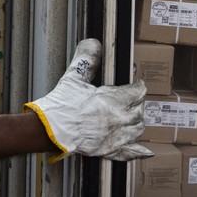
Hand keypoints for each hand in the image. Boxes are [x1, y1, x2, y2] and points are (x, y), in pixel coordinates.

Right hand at [24, 39, 153, 161]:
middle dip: (137, 105)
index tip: (138, 85)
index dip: (138, 87)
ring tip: (135, 119)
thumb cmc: (62, 106)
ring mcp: (116, 136)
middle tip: (134, 102)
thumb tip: (93, 44)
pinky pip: (129, 152)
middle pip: (139, 111)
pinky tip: (147, 152)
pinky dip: (138, 152)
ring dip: (138, 123)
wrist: (50, 130)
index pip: (137, 92)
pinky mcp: (109, 150)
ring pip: (137, 129)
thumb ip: (86, 60)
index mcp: (115, 100)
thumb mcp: (74, 78)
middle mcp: (120, 119)